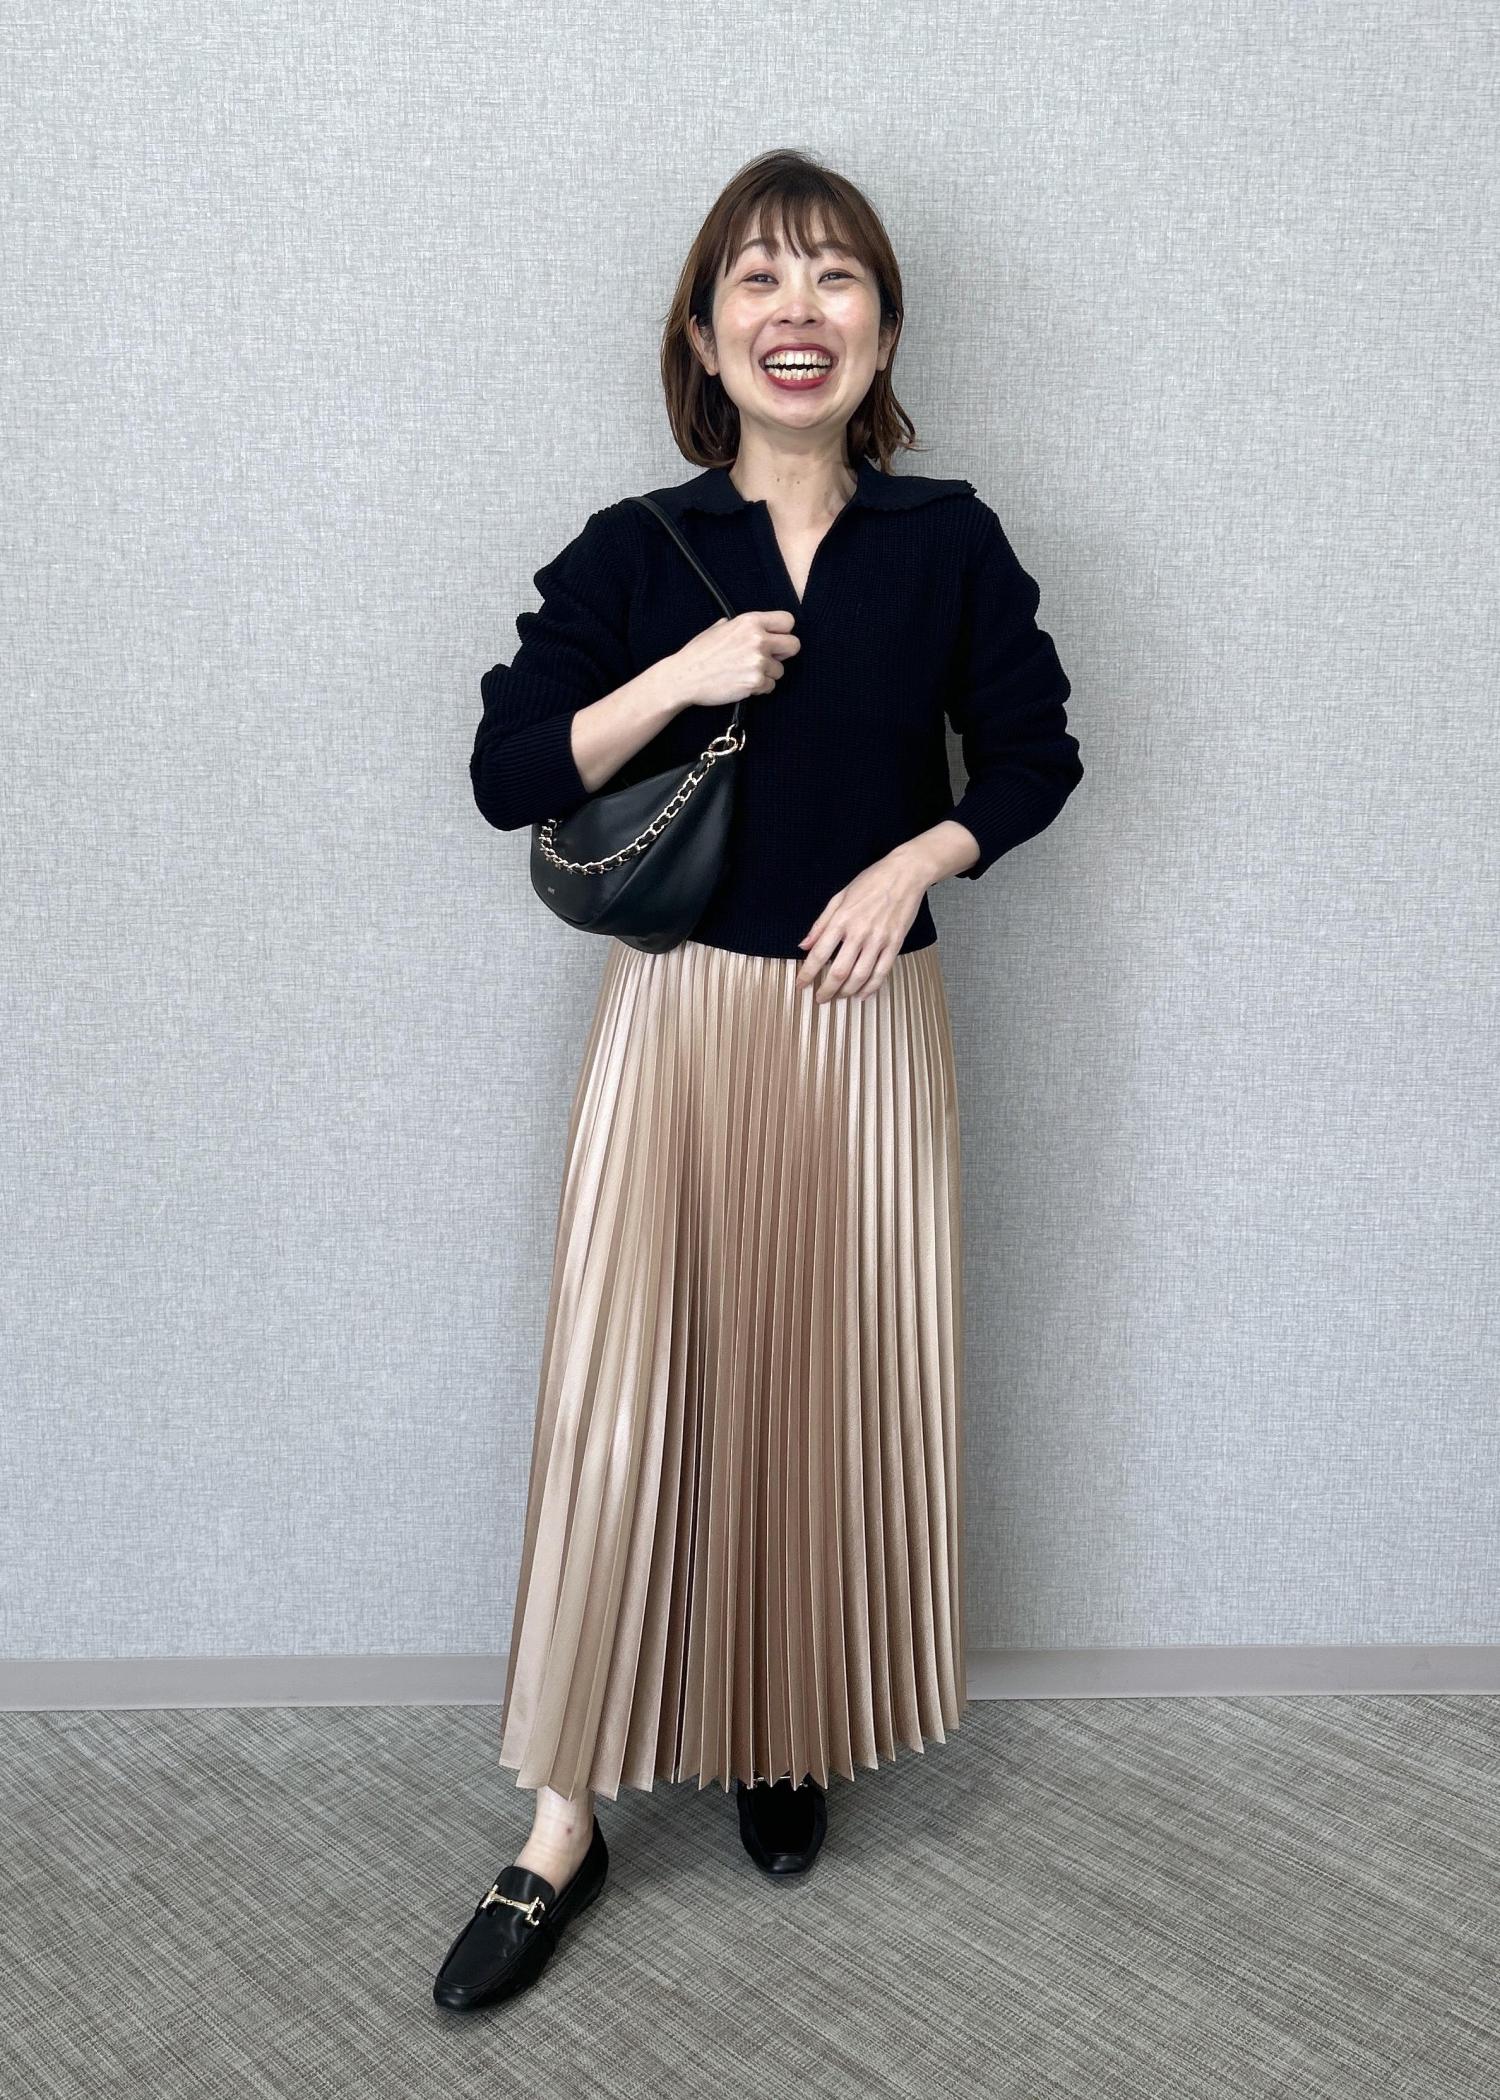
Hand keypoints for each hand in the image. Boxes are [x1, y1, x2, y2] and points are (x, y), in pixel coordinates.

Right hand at [668, 611, 799, 710]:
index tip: (776, 639)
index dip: (783, 632)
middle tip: (769, 658)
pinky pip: (770, 686)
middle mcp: (758, 639)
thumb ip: (739, 626)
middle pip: (794, 645)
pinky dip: (759, 688)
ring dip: (767, 674)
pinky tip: (742, 683)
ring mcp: (758, 662)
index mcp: (750, 621)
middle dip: (784, 653)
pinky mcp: (756, 682)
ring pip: (780, 670)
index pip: (787, 621)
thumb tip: (750, 627)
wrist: (685, 676)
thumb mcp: (719, 628)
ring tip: (746, 673)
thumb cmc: (699, 653)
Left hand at [793, 850, 930, 1002]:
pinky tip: (862, 994)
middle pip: (839, 972)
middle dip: (826, 990)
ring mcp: (879, 940)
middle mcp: (859, 932)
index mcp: (842, 919)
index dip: (807, 974)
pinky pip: (881, 972)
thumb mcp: (839, 897)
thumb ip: (821, 923)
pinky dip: (871, 988)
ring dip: (847, 992)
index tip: (801, 985)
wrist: (905, 873)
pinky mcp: (895, 943)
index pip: (819, 954)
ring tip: (839, 997)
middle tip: (820, 999)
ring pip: (860, 977)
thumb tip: (804, 945)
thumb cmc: (871, 881)